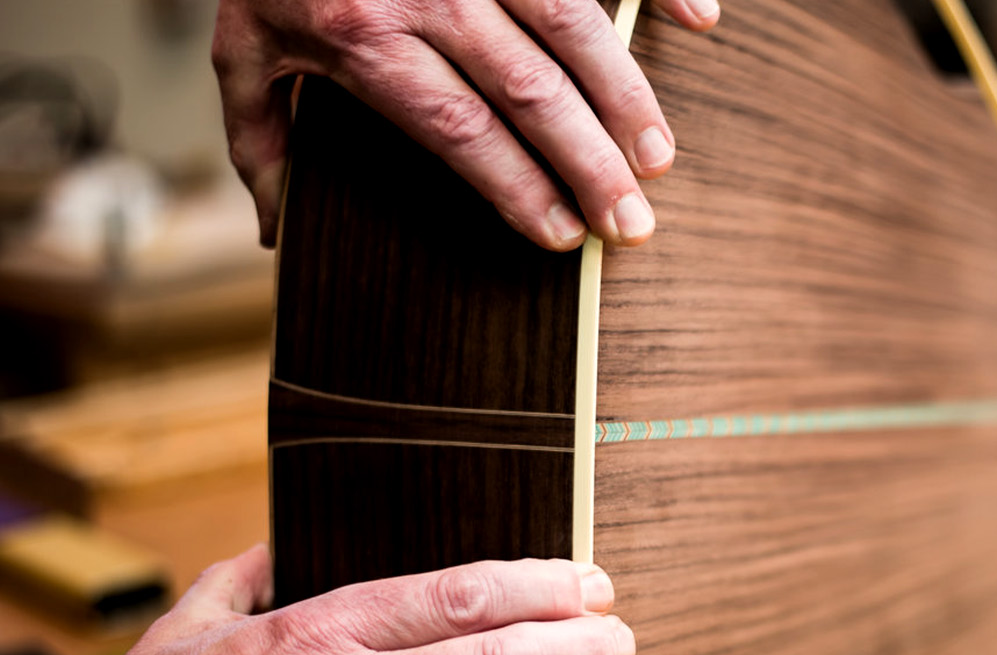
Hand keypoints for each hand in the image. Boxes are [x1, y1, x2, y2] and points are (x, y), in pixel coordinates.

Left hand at [212, 0, 720, 250]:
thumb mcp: (243, 49)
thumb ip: (261, 139)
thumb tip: (274, 234)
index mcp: (362, 36)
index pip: (458, 129)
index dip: (516, 187)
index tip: (560, 236)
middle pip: (527, 90)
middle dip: (588, 164)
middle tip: (630, 224)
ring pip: (570, 23)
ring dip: (624, 94)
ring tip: (658, 157)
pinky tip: (699, 21)